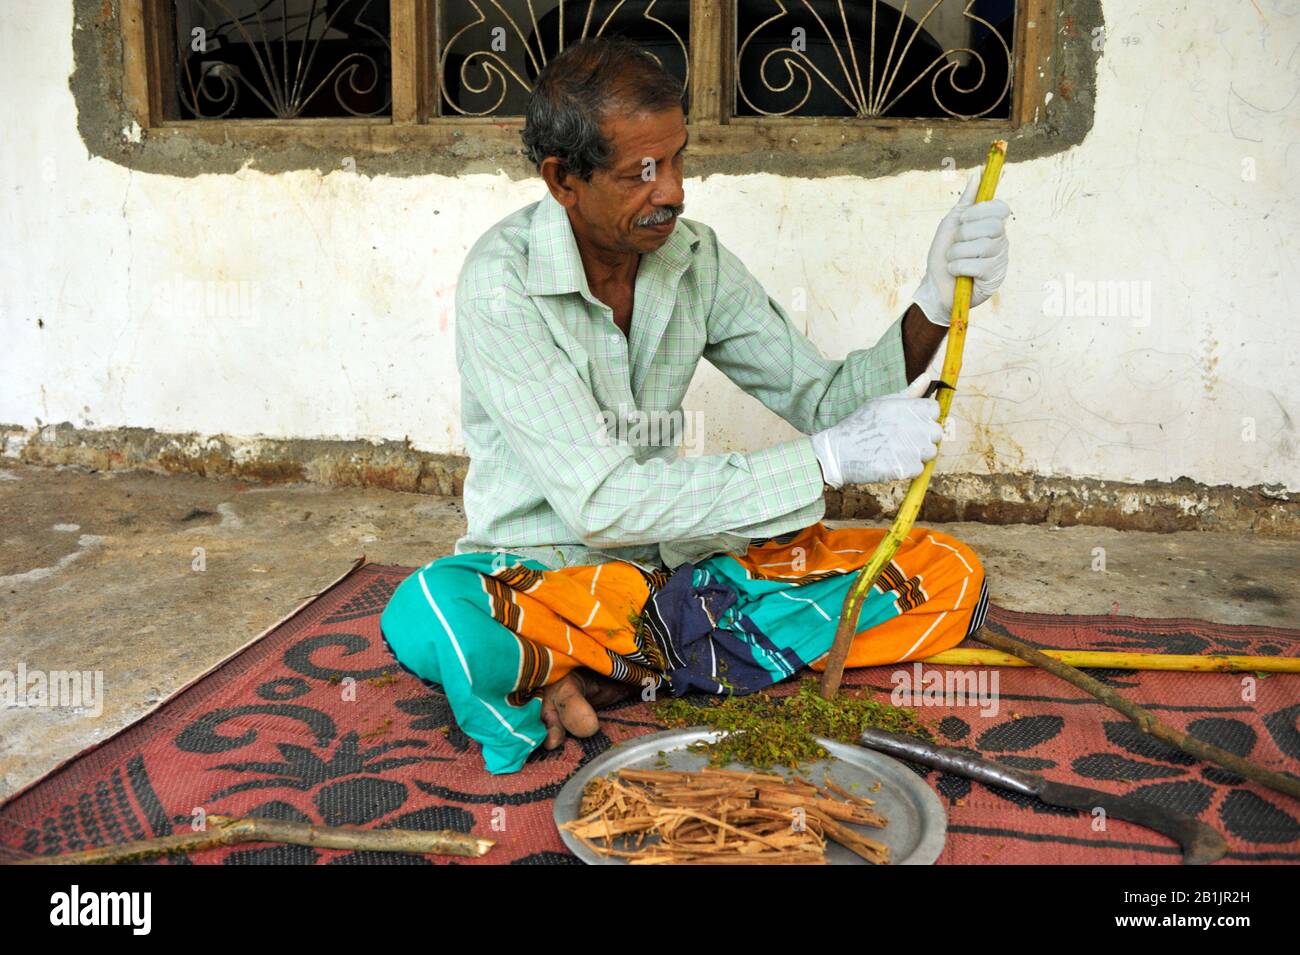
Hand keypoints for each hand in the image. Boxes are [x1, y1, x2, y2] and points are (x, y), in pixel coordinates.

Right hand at [809, 386, 942, 487]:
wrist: (838, 452)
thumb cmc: (858, 426)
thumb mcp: (881, 403)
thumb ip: (908, 392)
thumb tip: (927, 377)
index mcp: (907, 407)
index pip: (934, 410)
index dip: (924, 417)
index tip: (911, 423)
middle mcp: (913, 426)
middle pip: (936, 432)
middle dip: (923, 437)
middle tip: (901, 440)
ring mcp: (912, 448)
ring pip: (929, 452)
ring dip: (916, 454)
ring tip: (894, 452)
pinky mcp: (907, 468)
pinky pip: (919, 468)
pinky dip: (907, 469)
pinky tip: (891, 462)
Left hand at [912, 173, 1011, 326]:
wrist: (934, 286)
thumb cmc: (943, 256)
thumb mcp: (951, 224)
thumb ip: (966, 201)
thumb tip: (978, 173)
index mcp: (992, 226)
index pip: (1000, 208)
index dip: (981, 211)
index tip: (963, 219)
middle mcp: (1000, 241)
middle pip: (992, 226)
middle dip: (965, 234)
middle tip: (956, 244)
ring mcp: (1000, 260)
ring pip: (982, 246)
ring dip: (957, 253)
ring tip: (953, 261)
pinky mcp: (994, 278)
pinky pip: (977, 265)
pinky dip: (959, 267)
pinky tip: (957, 273)